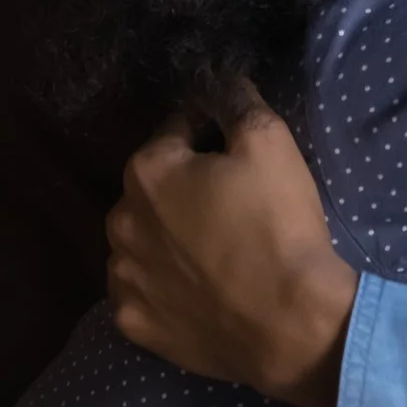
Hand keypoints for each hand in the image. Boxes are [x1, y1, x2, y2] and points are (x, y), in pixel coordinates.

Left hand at [106, 84, 360, 406]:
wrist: (287, 321)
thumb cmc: (277, 224)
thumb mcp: (271, 142)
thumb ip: (237, 102)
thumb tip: (220, 84)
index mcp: (147, 171)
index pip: (175, 130)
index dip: (210, 135)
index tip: (238, 154)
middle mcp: (119, 221)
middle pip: (151, 188)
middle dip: (182, 188)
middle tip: (231, 205)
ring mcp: (122, 278)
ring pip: (142, 240)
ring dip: (167, 237)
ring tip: (214, 250)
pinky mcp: (133, 323)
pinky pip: (142, 291)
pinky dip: (163, 286)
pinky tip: (198, 289)